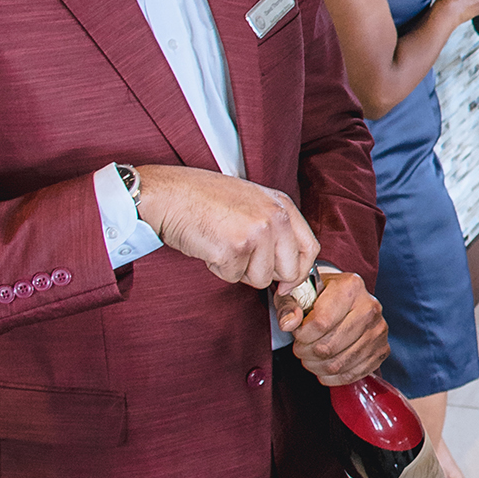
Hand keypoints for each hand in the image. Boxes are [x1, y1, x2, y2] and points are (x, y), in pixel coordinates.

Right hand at [134, 164, 318, 289]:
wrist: (168, 194)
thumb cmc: (203, 199)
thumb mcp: (252, 203)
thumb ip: (275, 228)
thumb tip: (287, 266)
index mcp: (282, 205)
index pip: (310, 249)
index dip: (298, 272)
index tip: (285, 283)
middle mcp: (275, 217)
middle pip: (289, 270)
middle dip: (264, 274)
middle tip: (241, 258)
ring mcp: (257, 232)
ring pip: (260, 279)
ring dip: (238, 270)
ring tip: (222, 244)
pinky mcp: (235, 248)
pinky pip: (233, 277)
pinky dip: (218, 268)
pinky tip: (209, 245)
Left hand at [276, 268, 389, 384]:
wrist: (344, 298)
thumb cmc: (319, 296)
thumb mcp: (297, 293)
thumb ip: (288, 306)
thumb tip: (289, 323)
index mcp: (350, 287)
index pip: (321, 323)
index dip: (301, 335)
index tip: (297, 333)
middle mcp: (370, 307)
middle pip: (328, 347)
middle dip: (306, 352)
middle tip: (301, 347)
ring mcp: (379, 330)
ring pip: (338, 364)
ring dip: (316, 366)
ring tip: (310, 356)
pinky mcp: (382, 349)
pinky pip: (352, 374)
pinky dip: (332, 377)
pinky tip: (323, 366)